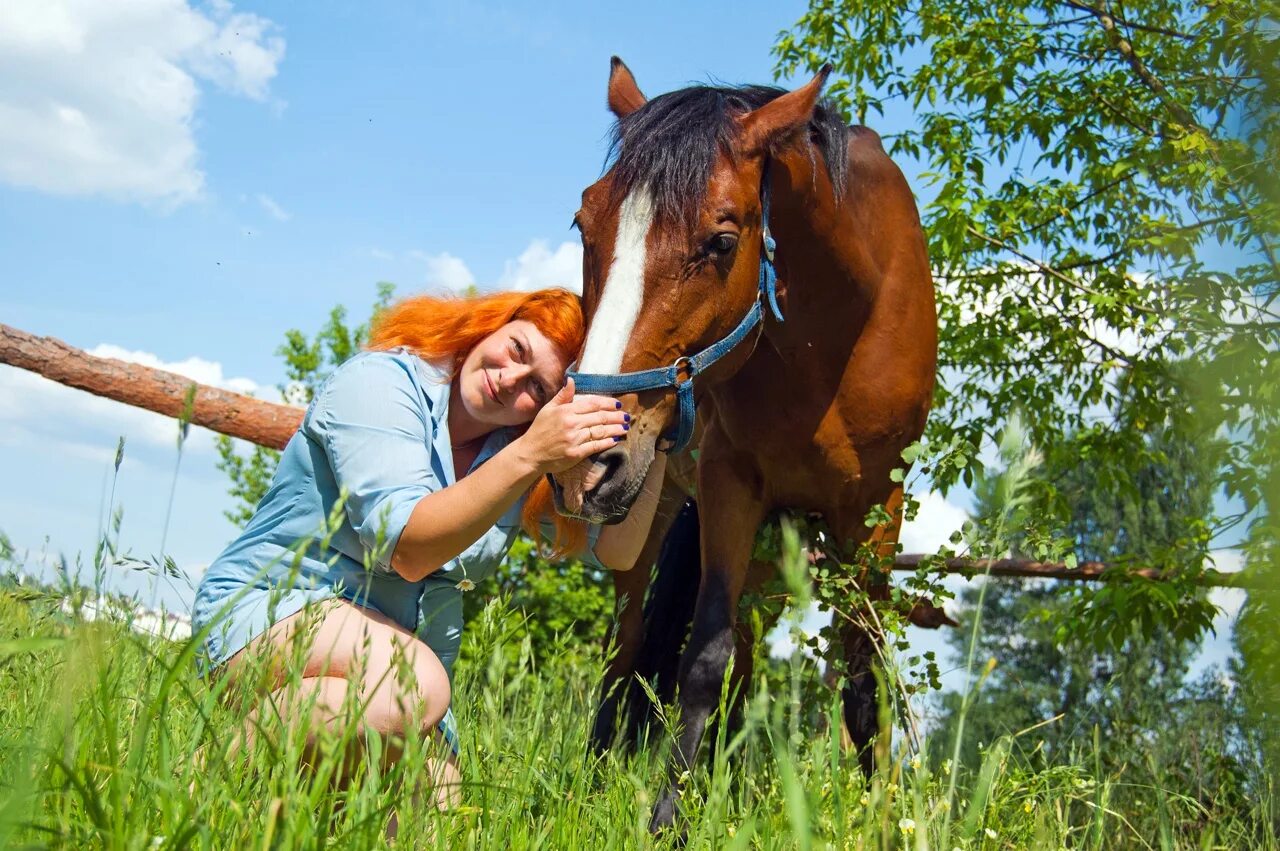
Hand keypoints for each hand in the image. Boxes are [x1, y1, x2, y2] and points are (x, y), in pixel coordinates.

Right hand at [515, 378, 629, 473]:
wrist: (530, 454)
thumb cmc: (539, 430)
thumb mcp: (548, 409)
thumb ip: (562, 396)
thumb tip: (571, 380)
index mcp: (566, 411)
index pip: (592, 404)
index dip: (607, 403)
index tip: (617, 404)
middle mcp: (572, 424)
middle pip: (600, 417)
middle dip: (616, 416)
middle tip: (627, 416)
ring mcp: (574, 439)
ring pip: (600, 432)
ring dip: (615, 429)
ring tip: (625, 428)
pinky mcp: (576, 454)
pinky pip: (595, 446)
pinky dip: (607, 443)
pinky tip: (615, 440)